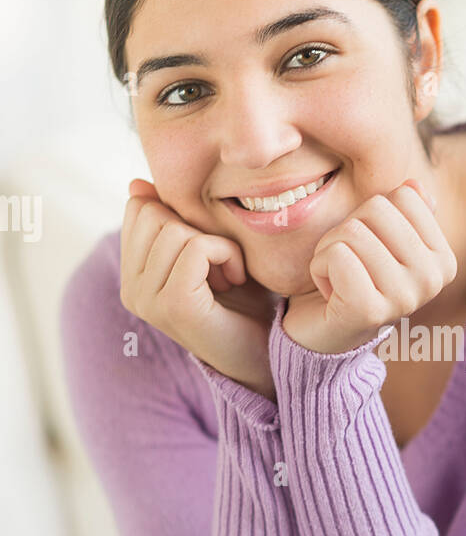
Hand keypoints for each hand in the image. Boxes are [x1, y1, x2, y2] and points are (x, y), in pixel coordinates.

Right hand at [120, 179, 278, 399]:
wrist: (265, 352)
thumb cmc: (242, 300)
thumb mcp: (205, 250)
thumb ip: (172, 219)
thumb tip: (136, 183)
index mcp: (131, 274)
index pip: (138, 208)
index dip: (180, 215)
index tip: (207, 252)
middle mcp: (130, 290)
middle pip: (153, 213)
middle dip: (196, 228)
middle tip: (220, 266)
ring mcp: (147, 300)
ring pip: (174, 229)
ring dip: (216, 244)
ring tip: (228, 276)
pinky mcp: (173, 306)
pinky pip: (197, 248)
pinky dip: (227, 254)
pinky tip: (236, 280)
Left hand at [281, 178, 457, 354]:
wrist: (325, 332)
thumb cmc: (353, 277)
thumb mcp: (380, 238)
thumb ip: (404, 213)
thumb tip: (415, 187)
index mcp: (443, 260)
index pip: (404, 196)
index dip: (372, 215)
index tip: (368, 250)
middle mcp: (432, 281)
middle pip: (376, 209)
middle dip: (347, 230)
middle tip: (347, 265)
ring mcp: (405, 298)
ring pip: (352, 231)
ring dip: (329, 250)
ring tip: (338, 278)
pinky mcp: (370, 311)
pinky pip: (336, 255)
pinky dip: (319, 267)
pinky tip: (329, 292)